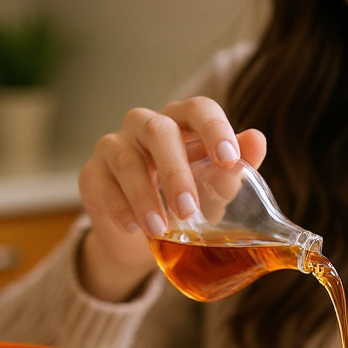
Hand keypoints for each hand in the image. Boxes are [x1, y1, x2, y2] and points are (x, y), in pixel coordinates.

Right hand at [78, 97, 266, 301]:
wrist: (142, 238)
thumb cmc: (183, 202)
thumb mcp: (213, 192)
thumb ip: (233, 171)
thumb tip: (256, 140)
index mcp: (181, 123)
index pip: (198, 108)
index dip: (214, 128)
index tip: (228, 158)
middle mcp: (145, 126)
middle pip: (158, 130)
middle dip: (175, 171)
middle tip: (189, 209)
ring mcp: (114, 146)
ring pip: (126, 160)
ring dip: (144, 197)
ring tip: (159, 229)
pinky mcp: (91, 173)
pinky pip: (101, 183)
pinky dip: (119, 208)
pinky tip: (134, 229)